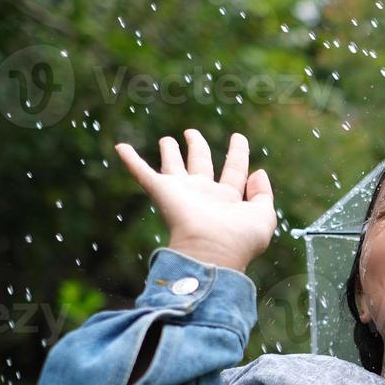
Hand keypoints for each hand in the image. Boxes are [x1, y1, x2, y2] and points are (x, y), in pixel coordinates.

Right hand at [114, 128, 274, 272]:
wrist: (212, 252)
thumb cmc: (239, 239)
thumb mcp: (263, 216)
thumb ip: (263, 194)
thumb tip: (259, 172)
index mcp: (228, 199)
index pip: (234, 171)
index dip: (238, 153)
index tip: (237, 137)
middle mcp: (204, 194)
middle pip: (200, 164)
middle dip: (197, 148)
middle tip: (191, 133)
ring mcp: (182, 193)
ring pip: (174, 166)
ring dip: (170, 152)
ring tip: (167, 140)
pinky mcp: (162, 192)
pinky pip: (143, 172)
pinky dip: (131, 160)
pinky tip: (121, 147)